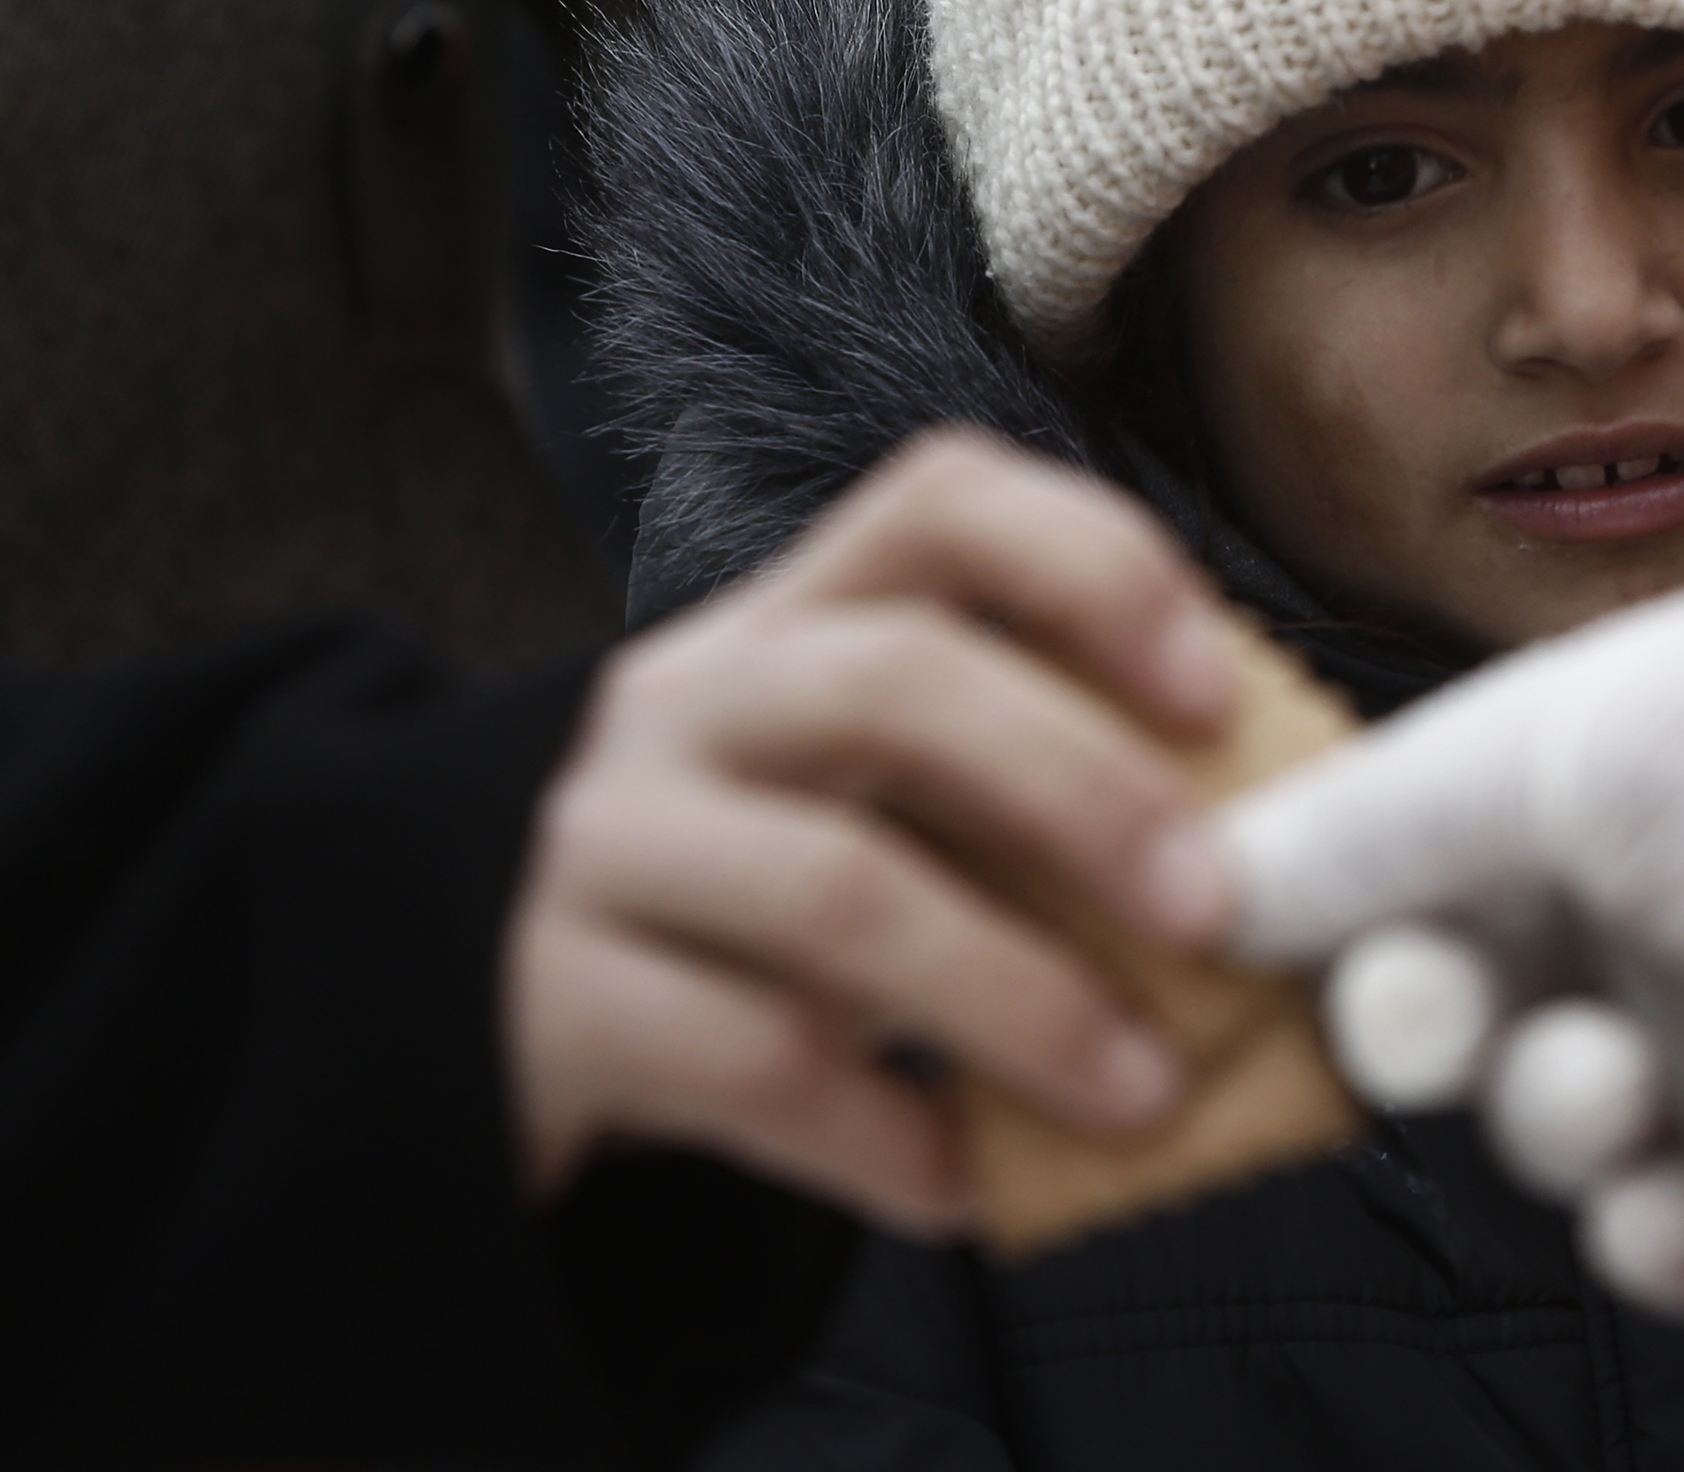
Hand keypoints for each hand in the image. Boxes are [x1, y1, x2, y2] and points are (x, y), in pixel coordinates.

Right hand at [501, 432, 1249, 1232]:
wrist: (427, 990)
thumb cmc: (721, 892)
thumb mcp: (837, 801)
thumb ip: (1001, 810)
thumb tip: (1256, 879)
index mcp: (788, 622)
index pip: (937, 503)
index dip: (1089, 565)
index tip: (1214, 685)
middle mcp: (692, 702)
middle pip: (900, 682)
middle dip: (1083, 790)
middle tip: (1217, 910)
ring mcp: (607, 845)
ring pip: (835, 889)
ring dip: (1017, 996)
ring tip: (1141, 1091)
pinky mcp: (553, 1001)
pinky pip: (746, 1064)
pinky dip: (885, 1134)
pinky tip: (969, 1180)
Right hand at [1220, 570, 1683, 1314]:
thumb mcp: (1560, 752)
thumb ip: (1374, 820)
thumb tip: (1209, 877)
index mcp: (1623, 756)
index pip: (1424, 828)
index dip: (1332, 888)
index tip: (1234, 937)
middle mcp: (1674, 895)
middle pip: (1459, 983)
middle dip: (1420, 1012)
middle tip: (1439, 1020)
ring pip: (1547, 1116)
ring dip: (1555, 1110)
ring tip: (1625, 1091)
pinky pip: (1660, 1241)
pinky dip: (1650, 1227)